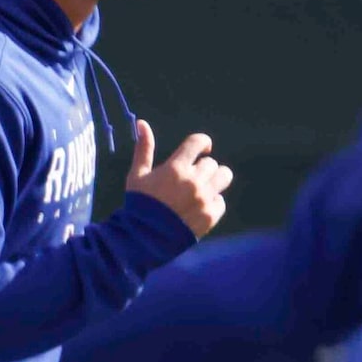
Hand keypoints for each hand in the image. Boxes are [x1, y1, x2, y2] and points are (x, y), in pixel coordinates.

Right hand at [125, 120, 231, 237]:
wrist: (142, 239)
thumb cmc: (138, 204)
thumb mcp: (137, 175)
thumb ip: (144, 148)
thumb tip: (141, 122)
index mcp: (175, 168)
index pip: (199, 142)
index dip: (202, 143)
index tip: (201, 150)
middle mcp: (193, 181)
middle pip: (211, 163)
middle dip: (202, 169)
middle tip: (190, 180)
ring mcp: (203, 199)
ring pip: (224, 177)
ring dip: (214, 181)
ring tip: (200, 191)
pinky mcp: (210, 215)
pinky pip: (221, 201)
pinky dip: (212, 203)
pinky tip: (196, 209)